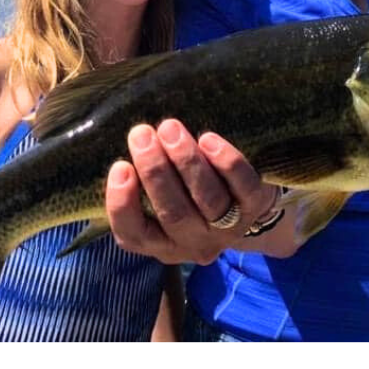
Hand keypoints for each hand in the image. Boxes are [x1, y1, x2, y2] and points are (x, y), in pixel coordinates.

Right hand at [104, 120, 278, 265]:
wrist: (243, 204)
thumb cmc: (182, 186)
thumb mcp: (155, 189)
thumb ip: (136, 170)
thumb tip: (112, 126)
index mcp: (158, 240)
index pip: (133, 234)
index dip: (123, 205)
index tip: (120, 166)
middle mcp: (192, 242)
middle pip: (174, 214)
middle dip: (155, 172)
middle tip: (141, 133)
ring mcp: (227, 229)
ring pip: (208, 202)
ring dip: (187, 163)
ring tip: (170, 128)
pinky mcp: (256, 209)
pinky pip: (244, 190)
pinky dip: (227, 164)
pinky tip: (209, 140)